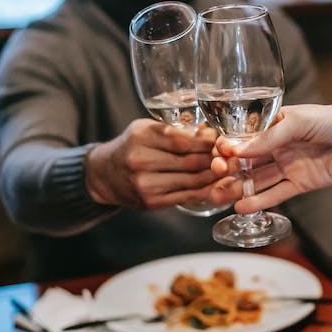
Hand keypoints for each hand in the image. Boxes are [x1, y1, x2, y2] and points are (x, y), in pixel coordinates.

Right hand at [85, 119, 218, 209]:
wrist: (104, 174)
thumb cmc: (131, 147)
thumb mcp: (146, 129)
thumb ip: (176, 131)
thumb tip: (210, 134)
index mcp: (140, 136)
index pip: (184, 140)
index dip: (206, 142)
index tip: (218, 140)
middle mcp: (140, 160)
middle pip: (191, 161)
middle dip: (213, 158)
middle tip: (226, 156)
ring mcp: (145, 184)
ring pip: (192, 180)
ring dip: (213, 175)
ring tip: (224, 169)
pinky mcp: (151, 202)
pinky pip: (187, 196)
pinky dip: (205, 191)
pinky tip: (215, 185)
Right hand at [210, 104, 331, 212]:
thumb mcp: (299, 121)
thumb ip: (269, 137)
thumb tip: (239, 150)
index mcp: (276, 123)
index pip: (246, 136)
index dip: (230, 145)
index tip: (218, 153)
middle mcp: (279, 145)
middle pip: (248, 159)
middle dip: (228, 168)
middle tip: (214, 176)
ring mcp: (289, 164)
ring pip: (258, 178)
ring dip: (238, 187)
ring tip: (217, 196)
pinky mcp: (300, 183)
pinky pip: (276, 193)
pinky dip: (259, 200)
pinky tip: (241, 206)